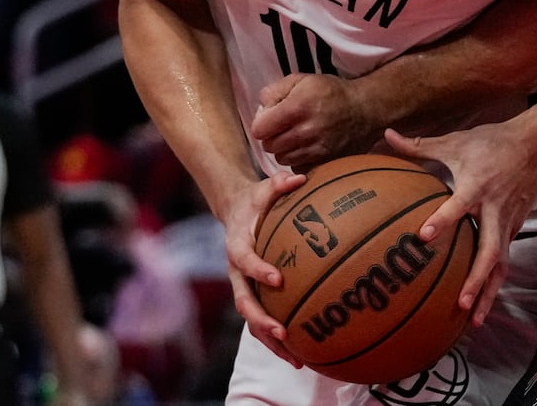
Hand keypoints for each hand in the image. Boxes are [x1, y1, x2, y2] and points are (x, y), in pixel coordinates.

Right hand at [222, 169, 307, 365]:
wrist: (235, 212)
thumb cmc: (255, 200)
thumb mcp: (264, 188)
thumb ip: (279, 183)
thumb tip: (299, 177)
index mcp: (237, 247)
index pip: (245, 261)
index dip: (259, 270)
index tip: (278, 279)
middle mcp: (236, 272)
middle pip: (244, 302)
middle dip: (262, 320)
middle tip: (283, 332)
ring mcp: (243, 287)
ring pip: (252, 320)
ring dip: (270, 340)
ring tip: (295, 359)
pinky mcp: (253, 295)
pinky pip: (263, 320)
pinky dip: (277, 340)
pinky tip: (301, 355)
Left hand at [250, 73, 380, 167]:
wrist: (366, 109)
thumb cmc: (331, 92)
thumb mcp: (301, 80)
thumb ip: (273, 91)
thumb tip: (261, 110)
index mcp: (296, 107)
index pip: (259, 129)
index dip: (262, 123)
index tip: (271, 118)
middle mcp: (305, 131)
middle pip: (269, 146)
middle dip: (272, 136)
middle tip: (284, 127)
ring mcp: (316, 149)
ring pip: (282, 159)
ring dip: (285, 149)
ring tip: (297, 137)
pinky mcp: (325, 162)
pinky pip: (298, 168)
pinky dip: (299, 160)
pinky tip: (307, 148)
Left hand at [384, 123, 536, 328]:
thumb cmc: (493, 142)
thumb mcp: (456, 141)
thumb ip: (419, 145)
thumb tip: (385, 137)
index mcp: (477, 187)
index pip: (459, 206)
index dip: (443, 220)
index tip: (424, 236)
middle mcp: (494, 210)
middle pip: (490, 252)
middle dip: (476, 279)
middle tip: (461, 303)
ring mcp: (507, 223)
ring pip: (501, 265)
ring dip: (488, 292)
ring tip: (474, 320)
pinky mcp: (515, 229)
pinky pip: (504, 259)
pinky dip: (493, 281)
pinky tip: (481, 300)